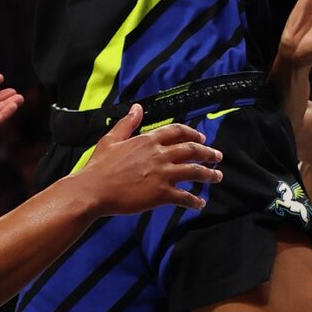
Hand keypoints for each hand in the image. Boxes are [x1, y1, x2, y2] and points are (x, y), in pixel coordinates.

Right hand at [82, 105, 222, 214]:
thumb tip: (137, 107)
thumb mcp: (111, 139)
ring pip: (194, 172)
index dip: (193, 134)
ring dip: (209, 174)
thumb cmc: (99, 166)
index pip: (177, 131)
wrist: (93, 190)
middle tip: (218, 157)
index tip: (202, 139)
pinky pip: (185, 197)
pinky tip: (200, 203)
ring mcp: (162, 174)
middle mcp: (159, 155)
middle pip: (192, 150)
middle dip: (208, 153)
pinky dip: (195, 200)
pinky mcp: (161, 194)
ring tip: (217, 177)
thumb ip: (127, 123)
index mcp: (148, 140)